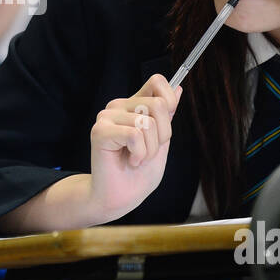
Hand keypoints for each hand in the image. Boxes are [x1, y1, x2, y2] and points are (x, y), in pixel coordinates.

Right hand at [88, 74, 181, 220]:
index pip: (156, 81)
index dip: (170, 100)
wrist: (120, 198)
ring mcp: (107, 117)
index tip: (165, 126)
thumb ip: (167, 116)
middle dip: (163, 135)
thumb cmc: (138, 174)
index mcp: (133, 106)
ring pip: (147, 122)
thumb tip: (178, 88)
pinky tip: (130, 161)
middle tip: (148, 152)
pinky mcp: (100, 131)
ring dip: (150, 149)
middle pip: (159, 105)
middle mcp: (118, 106)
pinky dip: (139, 154)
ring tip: (138, 159)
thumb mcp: (161, 141)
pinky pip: (135, 135)